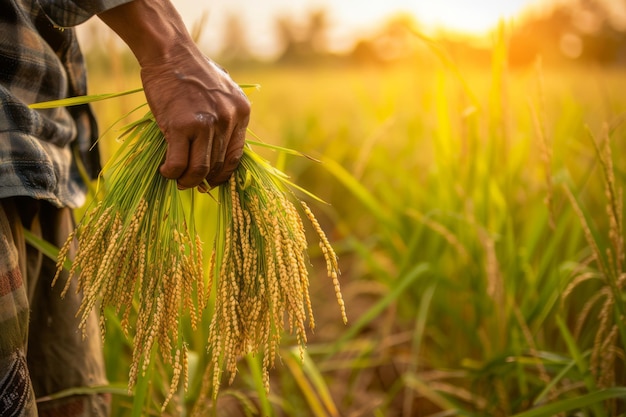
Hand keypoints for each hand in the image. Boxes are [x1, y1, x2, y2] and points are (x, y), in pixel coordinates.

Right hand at [98, 0, 250, 188]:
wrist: (170, 52)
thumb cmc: (191, 72)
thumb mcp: (221, 92)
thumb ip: (225, 117)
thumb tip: (217, 150)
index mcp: (241, 112)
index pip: (236, 156)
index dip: (223, 175)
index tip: (211, 181)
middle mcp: (228, 119)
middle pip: (218, 165)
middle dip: (203, 179)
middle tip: (189, 182)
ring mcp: (206, 124)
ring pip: (200, 169)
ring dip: (187, 180)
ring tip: (177, 178)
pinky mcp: (182, 126)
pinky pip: (179, 163)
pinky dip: (171, 172)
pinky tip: (166, 170)